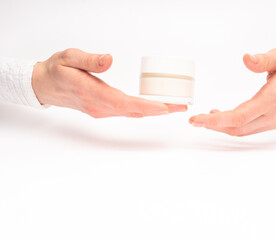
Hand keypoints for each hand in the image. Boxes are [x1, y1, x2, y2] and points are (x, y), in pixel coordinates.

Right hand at [31, 48, 186, 117]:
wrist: (45, 86)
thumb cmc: (57, 70)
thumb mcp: (69, 58)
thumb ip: (89, 60)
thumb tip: (109, 59)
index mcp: (92, 93)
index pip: (123, 103)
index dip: (145, 106)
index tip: (164, 107)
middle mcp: (99, 106)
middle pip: (133, 111)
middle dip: (159, 110)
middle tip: (181, 106)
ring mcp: (101, 110)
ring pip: (132, 113)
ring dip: (153, 111)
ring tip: (174, 106)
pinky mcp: (103, 110)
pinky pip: (127, 112)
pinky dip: (143, 110)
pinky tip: (154, 107)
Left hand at [189, 48, 275, 135]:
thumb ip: (264, 60)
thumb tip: (246, 59)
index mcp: (274, 99)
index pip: (239, 117)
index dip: (216, 121)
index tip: (197, 119)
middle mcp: (275, 115)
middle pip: (238, 128)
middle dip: (213, 126)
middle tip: (195, 120)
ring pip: (243, 131)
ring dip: (223, 127)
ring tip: (206, 118)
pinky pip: (250, 129)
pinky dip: (234, 126)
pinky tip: (224, 117)